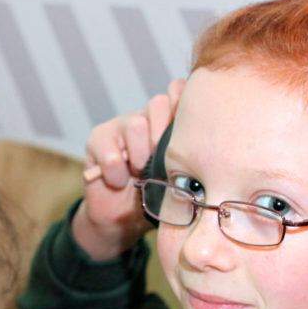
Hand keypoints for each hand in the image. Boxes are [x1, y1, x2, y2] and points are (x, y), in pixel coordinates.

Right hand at [72, 79, 184, 260]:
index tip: (186, 138)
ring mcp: (120, 126)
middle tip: (160, 165)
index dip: (182, 106)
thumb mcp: (179, 178)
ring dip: (139, 158)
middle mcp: (145, 117)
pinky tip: (118, 182)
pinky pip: (111, 152)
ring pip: (135, 125)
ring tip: (138, 175)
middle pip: (158, 103)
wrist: (120, 218)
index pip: (177, 91)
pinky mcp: (97, 139)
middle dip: (162, 139)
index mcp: (167, 121)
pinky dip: (116, 173)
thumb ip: (189, 158)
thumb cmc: (155, 196)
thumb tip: (210, 150)